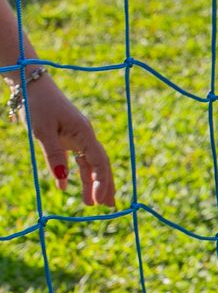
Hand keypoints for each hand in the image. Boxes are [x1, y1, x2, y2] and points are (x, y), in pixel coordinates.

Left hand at [24, 78, 114, 206]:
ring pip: (90, 163)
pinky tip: (70, 186)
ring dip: (92, 182)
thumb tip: (62, 182)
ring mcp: (78, 137)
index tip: (97, 202)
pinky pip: (77, 159)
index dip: (100, 183)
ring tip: (93, 203)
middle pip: (100, 165)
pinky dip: (77, 173)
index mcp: (84, 134)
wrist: (33, 85)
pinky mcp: (69, 137)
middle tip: (108, 207)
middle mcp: (85, 136)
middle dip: (104, 186)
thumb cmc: (38, 106)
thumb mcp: (42, 132)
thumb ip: (53, 156)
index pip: (99, 163)